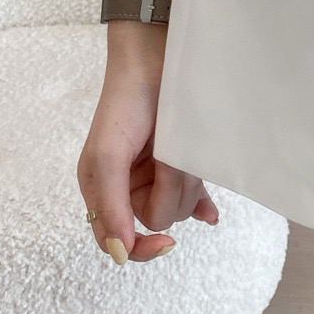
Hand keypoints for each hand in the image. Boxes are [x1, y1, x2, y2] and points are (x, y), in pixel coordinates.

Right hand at [78, 28, 219, 262]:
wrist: (156, 59)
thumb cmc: (125, 104)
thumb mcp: (108, 156)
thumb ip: (110, 205)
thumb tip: (120, 254)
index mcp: (102, 190)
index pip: (118, 242)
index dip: (142, 247)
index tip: (168, 242)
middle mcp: (128, 187)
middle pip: (157, 219)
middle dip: (168, 192)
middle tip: (165, 158)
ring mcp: (156, 176)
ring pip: (181, 205)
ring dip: (185, 180)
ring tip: (176, 147)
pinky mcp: (180, 164)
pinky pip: (195, 197)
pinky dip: (201, 201)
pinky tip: (211, 212)